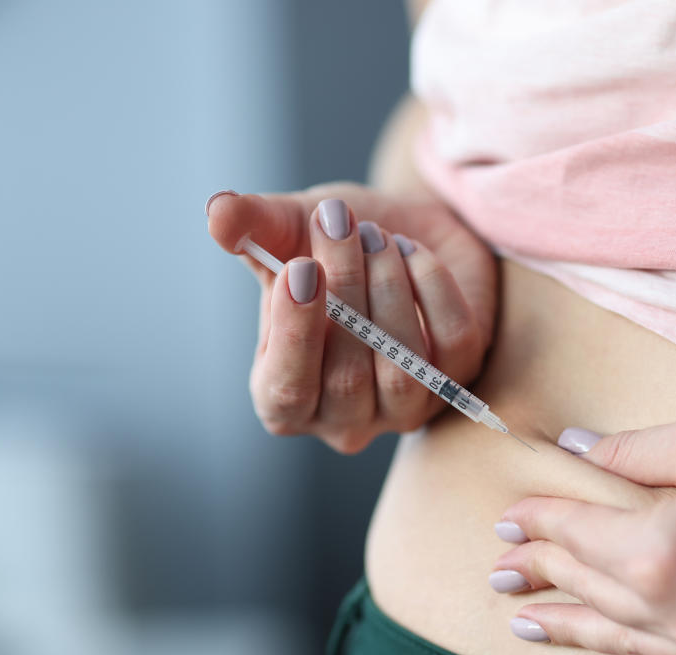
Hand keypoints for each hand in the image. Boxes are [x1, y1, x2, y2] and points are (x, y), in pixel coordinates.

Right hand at [206, 185, 496, 451]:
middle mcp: (346, 418)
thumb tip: (218, 215)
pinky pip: (453, 344)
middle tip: (338, 220)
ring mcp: (406, 408)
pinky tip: (413, 251)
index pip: (285, 393)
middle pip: (347, 377)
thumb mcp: (289, 228)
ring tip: (376, 234)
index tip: (301, 267)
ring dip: (389, 289)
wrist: (404, 231)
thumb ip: (252, 226)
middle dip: (346, 289)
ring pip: (403, 368)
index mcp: (286, 397)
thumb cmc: (335, 246)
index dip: (294, 335)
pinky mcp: (458, 382)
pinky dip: (434, 288)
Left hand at [493, 392, 675, 654]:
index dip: (537, 523)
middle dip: (543, 577)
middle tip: (502, 571)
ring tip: (526, 625)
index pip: (576, 539)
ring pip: (629, 648)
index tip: (512, 516)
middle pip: (593, 595)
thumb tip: (573, 449)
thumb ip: (628, 455)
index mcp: (663, 552)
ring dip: (574, 635)